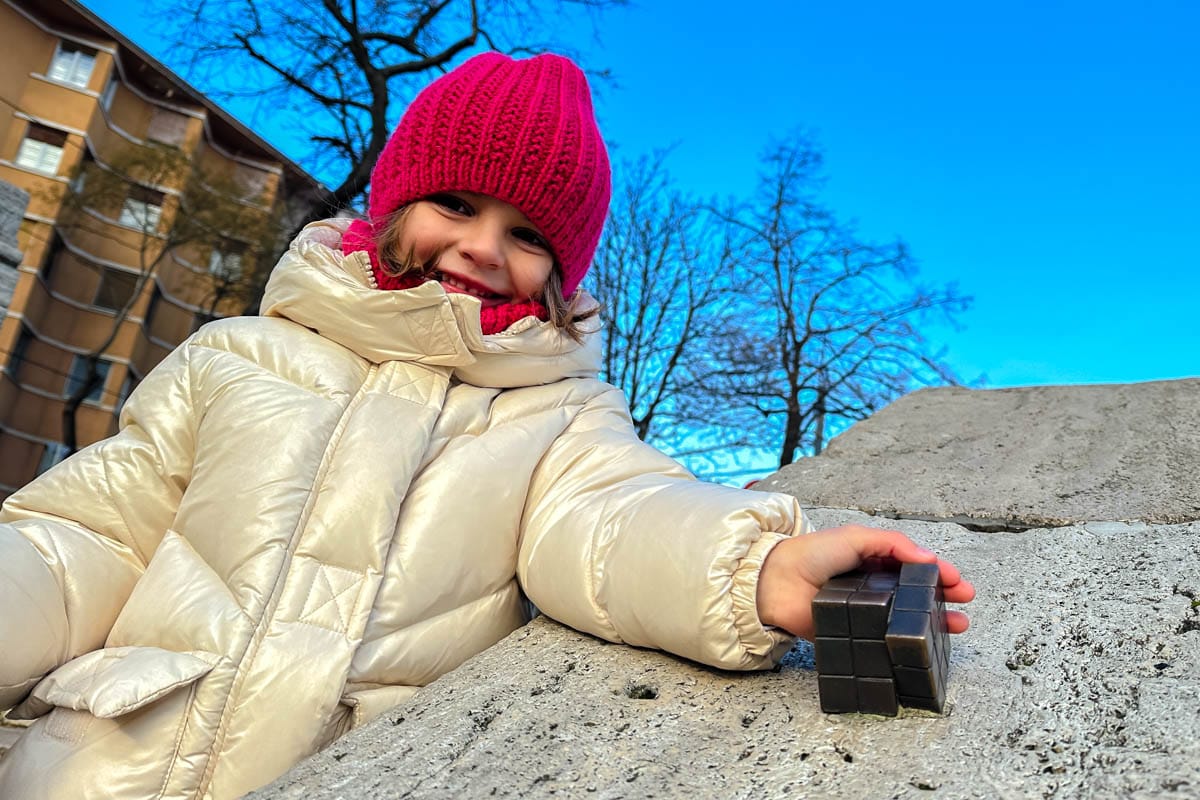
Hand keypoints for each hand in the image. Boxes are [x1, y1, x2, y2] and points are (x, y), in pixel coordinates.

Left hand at [756, 525, 974, 640]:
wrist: (775, 583)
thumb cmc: (810, 554)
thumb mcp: (854, 537)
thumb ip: (891, 543)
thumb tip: (927, 557)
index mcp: (874, 560)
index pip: (914, 566)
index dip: (938, 572)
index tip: (958, 580)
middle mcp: (874, 586)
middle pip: (916, 593)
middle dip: (943, 597)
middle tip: (965, 601)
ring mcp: (867, 611)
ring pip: (906, 618)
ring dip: (934, 621)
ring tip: (957, 624)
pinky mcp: (856, 634)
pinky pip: (884, 639)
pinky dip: (904, 643)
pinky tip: (922, 643)